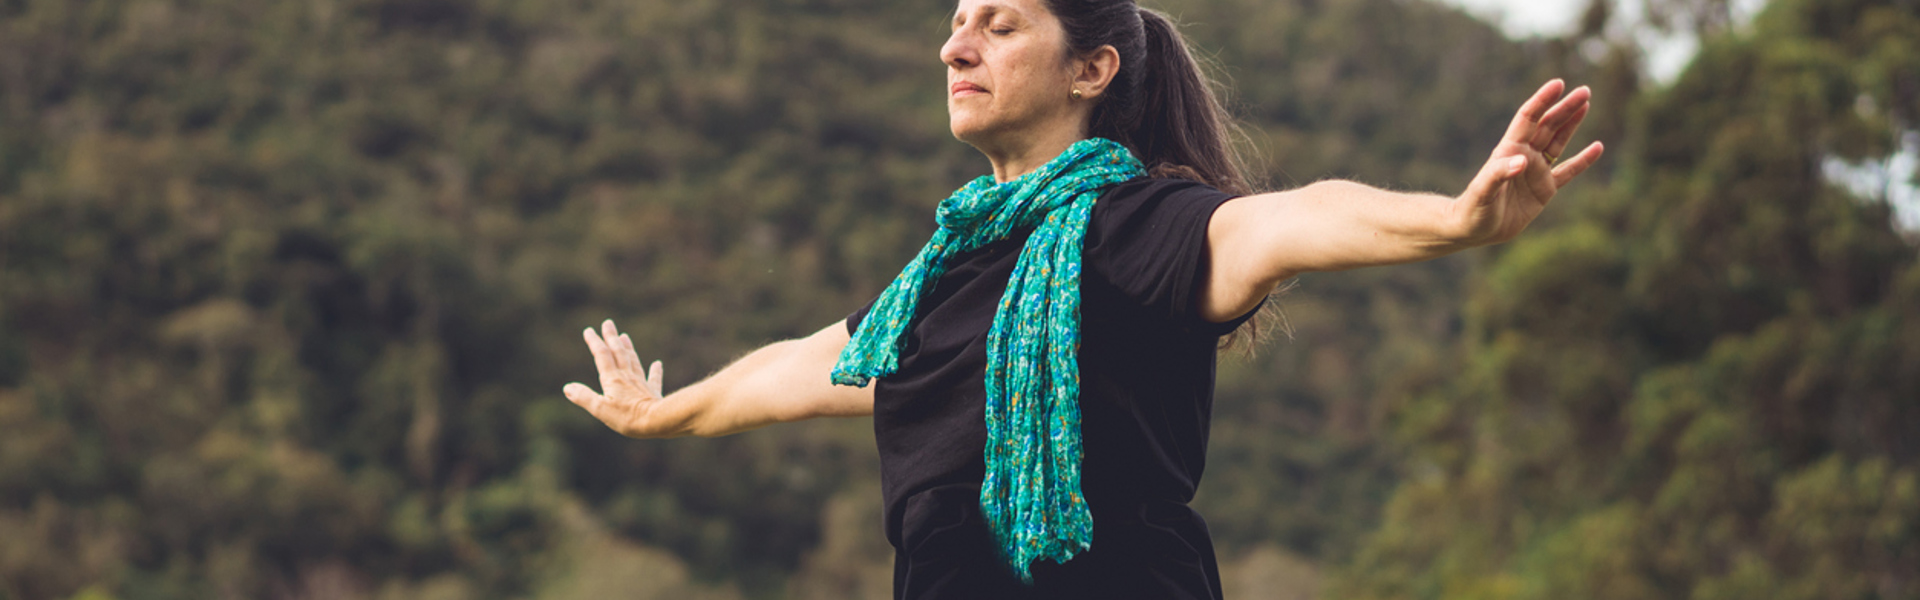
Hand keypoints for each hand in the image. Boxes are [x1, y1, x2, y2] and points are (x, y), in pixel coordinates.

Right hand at [563, 319, 671, 436]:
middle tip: (608, 323)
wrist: (657, 421)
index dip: (594, 342)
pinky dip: (655, 370)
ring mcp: (641, 383)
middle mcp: (627, 376)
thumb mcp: (600, 409)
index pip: (602, 355)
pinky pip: (654, 378)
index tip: (589, 330)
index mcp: (612, 379)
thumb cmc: (627, 417)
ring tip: (625, 336)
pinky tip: (657, 363)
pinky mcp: (653, 393)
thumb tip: (567, 387)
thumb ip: (583, 397)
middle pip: (618, 352)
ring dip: (628, 348)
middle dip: (611, 337)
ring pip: (633, 361)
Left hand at [1453, 79, 1605, 245]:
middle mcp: (1524, 156)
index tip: (1558, 84)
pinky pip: (1568, 171)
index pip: (1528, 119)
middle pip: (1547, 125)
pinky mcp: (1544, 189)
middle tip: (1584, 91)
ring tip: (1586, 104)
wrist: (1473, 230)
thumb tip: (1523, 161)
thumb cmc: (1472, 209)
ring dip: (1572, 123)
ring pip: (1558, 141)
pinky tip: (1597, 147)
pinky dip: (1583, 160)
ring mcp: (1535, 172)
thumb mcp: (1482, 192)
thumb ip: (1499, 174)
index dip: (1542, 101)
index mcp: (1508, 151)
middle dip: (1565, 107)